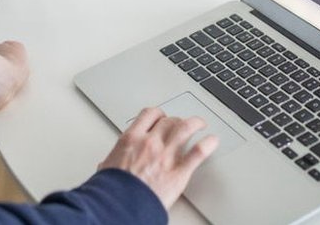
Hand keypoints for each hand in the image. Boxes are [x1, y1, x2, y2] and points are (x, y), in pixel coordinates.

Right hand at [98, 107, 218, 208]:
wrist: (119, 206)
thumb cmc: (111, 190)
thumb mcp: (107, 169)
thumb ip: (112, 162)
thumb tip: (106, 166)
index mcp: (131, 139)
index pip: (149, 115)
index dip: (159, 114)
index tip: (162, 117)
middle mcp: (150, 142)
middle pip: (169, 121)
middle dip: (176, 121)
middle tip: (181, 125)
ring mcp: (166, 156)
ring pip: (186, 128)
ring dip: (195, 123)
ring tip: (201, 124)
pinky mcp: (179, 172)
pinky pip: (198, 152)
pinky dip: (208, 144)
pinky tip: (213, 141)